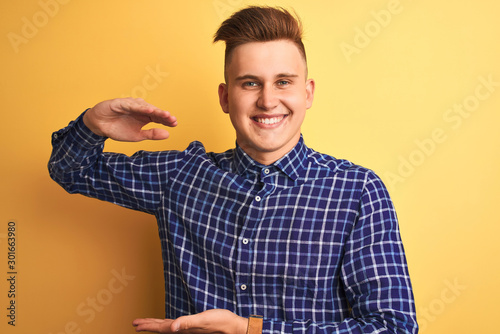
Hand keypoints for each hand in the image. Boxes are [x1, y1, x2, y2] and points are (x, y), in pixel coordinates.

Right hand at [83, 98, 177, 141]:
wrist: (99, 127)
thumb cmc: (118, 129)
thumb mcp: (137, 135)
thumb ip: (151, 134)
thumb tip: (168, 134)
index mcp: (145, 117)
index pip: (158, 118)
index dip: (166, 120)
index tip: (175, 124)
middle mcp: (140, 109)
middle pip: (154, 111)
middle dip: (163, 115)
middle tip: (172, 119)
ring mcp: (131, 105)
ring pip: (145, 107)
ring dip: (155, 110)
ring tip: (164, 114)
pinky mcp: (120, 103)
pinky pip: (131, 105)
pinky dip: (140, 107)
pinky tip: (148, 110)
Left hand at [132, 309, 247, 333]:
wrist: (233, 326)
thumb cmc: (220, 322)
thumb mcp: (203, 320)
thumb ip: (187, 323)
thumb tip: (172, 327)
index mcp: (184, 329)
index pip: (161, 328)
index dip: (148, 326)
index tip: (136, 324)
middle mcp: (184, 330)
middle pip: (162, 329)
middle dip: (149, 326)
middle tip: (135, 324)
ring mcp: (189, 329)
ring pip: (168, 327)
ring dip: (156, 325)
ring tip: (146, 324)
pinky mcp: (194, 327)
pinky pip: (176, 326)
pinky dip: (168, 325)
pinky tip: (168, 325)